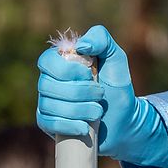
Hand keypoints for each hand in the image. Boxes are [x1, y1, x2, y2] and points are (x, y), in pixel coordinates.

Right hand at [36, 25, 167, 167]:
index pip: (46, 60)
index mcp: (62, 62)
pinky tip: (84, 127)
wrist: (122, 118)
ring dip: (79, 109)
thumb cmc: (116, 85)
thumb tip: (80, 46)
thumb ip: (102, 40)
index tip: (88, 73)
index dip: (65, 69)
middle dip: (78, 91)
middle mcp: (48, 81)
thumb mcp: (115, 57)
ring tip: (98, 111)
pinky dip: (69, 125)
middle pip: (46, 85)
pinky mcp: (48, 123)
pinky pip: (48, 124)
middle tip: (100, 94)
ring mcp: (46, 103)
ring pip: (49, 105)